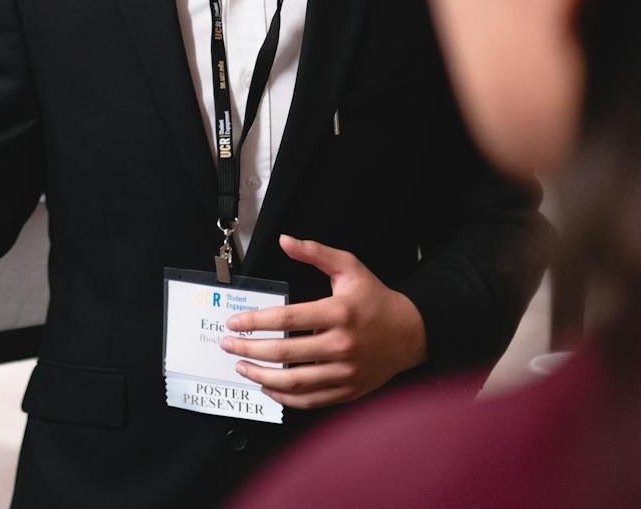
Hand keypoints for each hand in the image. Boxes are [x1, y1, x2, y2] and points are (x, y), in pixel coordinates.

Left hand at [217, 234, 425, 409]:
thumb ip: (315, 253)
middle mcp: (342, 345)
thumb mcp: (350, 268)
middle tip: (228, 344)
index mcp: (339, 313)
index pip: (287, 318)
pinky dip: (285, 397)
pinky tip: (268, 386)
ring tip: (241, 366)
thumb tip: (285, 240)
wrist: (412, 333)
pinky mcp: (349, 390)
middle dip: (249, 349)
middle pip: (285, 352)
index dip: (255, 321)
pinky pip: (311, 400)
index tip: (234, 322)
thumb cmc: (376, 299)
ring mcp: (346, 371)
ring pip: (295, 382)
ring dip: (261, 376)